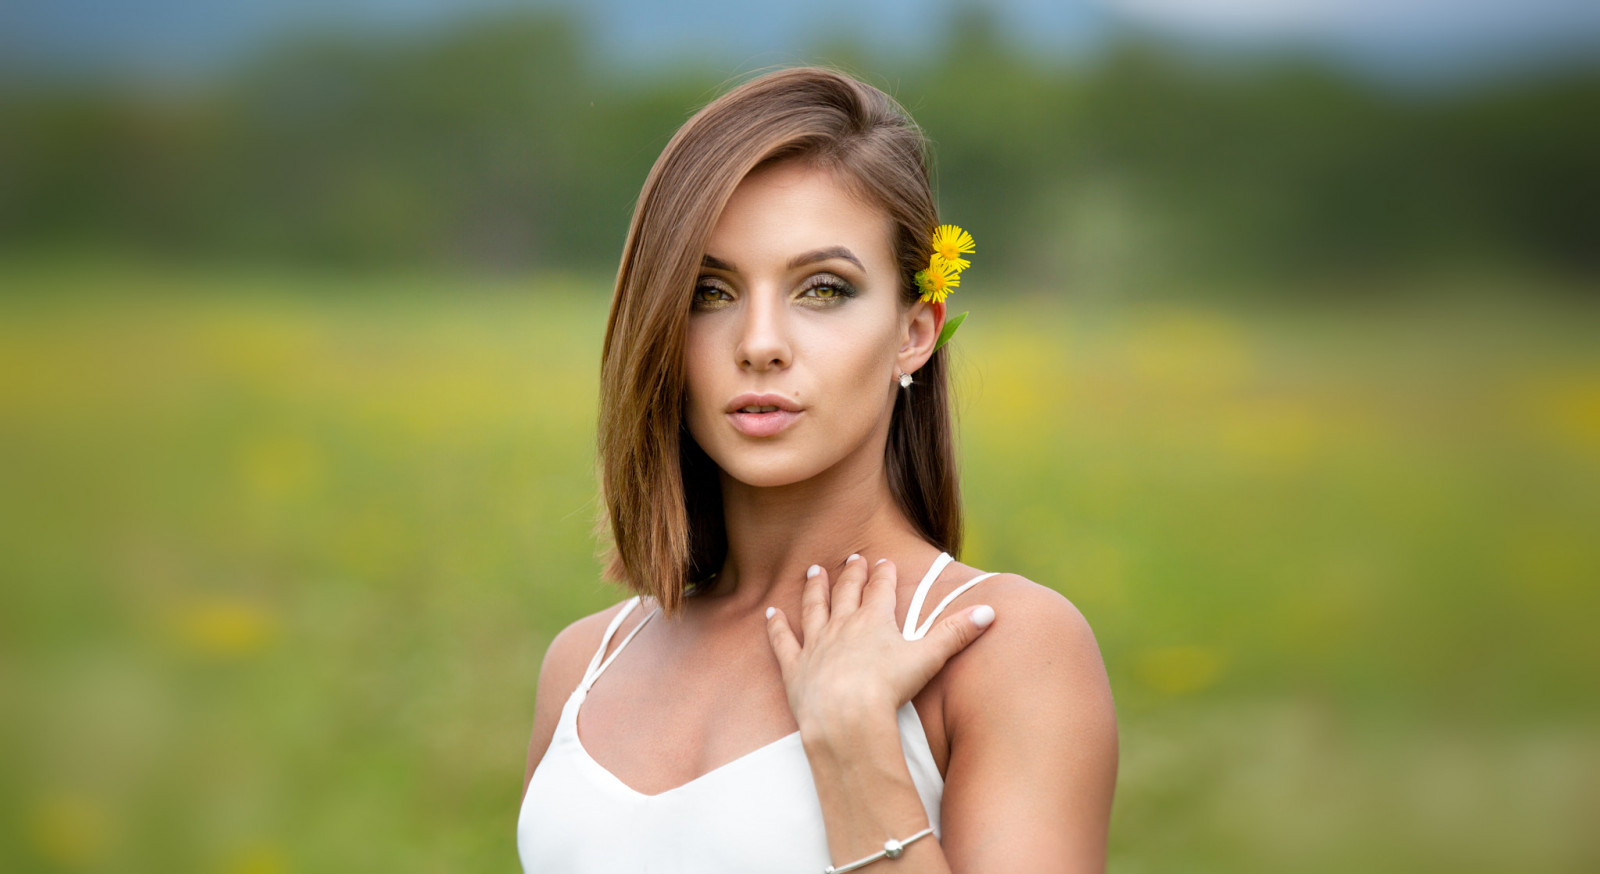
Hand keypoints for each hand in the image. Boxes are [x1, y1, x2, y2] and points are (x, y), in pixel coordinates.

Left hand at [764, 555, 995, 741]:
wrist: (846, 716)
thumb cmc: (888, 688)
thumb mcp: (928, 658)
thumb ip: (956, 634)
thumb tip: (989, 611)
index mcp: (874, 621)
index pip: (881, 591)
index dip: (883, 576)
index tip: (883, 562)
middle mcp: (842, 625)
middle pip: (846, 592)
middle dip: (850, 574)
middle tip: (851, 558)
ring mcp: (816, 644)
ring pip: (813, 608)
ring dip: (814, 589)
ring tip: (814, 572)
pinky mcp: (794, 667)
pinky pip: (782, 641)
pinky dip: (775, 626)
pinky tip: (770, 613)